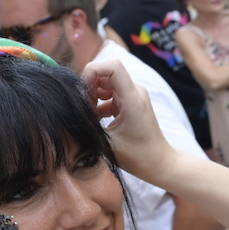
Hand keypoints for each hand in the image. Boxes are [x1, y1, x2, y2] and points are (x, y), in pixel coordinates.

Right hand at [81, 58, 180, 181]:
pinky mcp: (131, 103)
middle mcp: (135, 91)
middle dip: (89, 86)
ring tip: (89, 115)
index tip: (82, 91)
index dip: (92, 71)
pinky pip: (110, 94)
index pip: (113, 66)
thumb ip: (88, 125)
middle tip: (83, 108)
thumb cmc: (138, 157)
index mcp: (133, 98)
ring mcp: (134, 96)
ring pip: (106, 83)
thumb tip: (69, 112)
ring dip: (93, 96)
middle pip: (106, 73)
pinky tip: (95, 120)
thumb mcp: (107, 143)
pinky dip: (99, 103)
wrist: (159, 163)